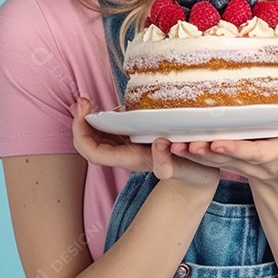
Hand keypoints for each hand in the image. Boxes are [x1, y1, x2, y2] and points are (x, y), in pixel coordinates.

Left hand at [70, 99, 218, 189]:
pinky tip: (103, 106)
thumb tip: (160, 145)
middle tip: (82, 101)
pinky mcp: (132, 140)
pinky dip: (101, 117)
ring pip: (95, 137)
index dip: (82, 134)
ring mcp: (126, 148)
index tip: (84, 111)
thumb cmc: (192, 170)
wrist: (197, 176)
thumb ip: (171, 162)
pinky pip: (108, 131)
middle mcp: (124, 155)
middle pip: (88, 145)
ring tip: (87, 101)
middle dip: (80, 123)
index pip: (94, 153)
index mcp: (132, 159)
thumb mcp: (186, 166)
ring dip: (87, 119)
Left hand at [169, 123, 277, 188]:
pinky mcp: (230, 162)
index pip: (258, 153)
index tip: (219, 143)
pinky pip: (210, 160)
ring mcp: (243, 164)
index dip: (239, 149)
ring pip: (216, 160)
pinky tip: (173, 145)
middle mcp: (258, 162)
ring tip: (174, 145)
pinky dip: (192, 154)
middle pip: (231, 158)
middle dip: (210, 152)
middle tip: (190, 145)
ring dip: (196, 154)